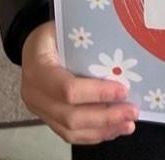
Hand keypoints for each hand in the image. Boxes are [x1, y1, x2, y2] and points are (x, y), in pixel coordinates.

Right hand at [21, 21, 137, 144]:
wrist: (31, 48)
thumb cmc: (52, 36)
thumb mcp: (64, 28)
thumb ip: (85, 42)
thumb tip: (118, 51)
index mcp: (39, 69)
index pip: (68, 89)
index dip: (97, 93)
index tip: (123, 90)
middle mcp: (35, 95)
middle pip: (71, 117)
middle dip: (105, 117)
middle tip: (132, 112)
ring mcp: (40, 111)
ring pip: (71, 131)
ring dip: (103, 130)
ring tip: (128, 124)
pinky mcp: (47, 120)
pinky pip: (70, 134)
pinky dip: (93, 135)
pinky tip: (113, 129)